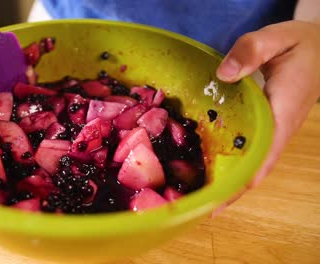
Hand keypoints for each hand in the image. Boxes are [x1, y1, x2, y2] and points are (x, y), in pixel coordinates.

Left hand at [212, 19, 319, 215]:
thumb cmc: (302, 45)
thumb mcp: (279, 38)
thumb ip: (252, 50)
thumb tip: (223, 74)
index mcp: (283, 111)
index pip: (263, 154)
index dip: (242, 181)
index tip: (219, 201)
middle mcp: (280, 128)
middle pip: (255, 168)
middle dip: (229, 189)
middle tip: (197, 206)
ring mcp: (274, 130)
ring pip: (252, 163)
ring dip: (229, 180)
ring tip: (199, 194)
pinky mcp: (268, 126)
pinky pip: (249, 150)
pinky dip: (231, 162)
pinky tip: (209, 166)